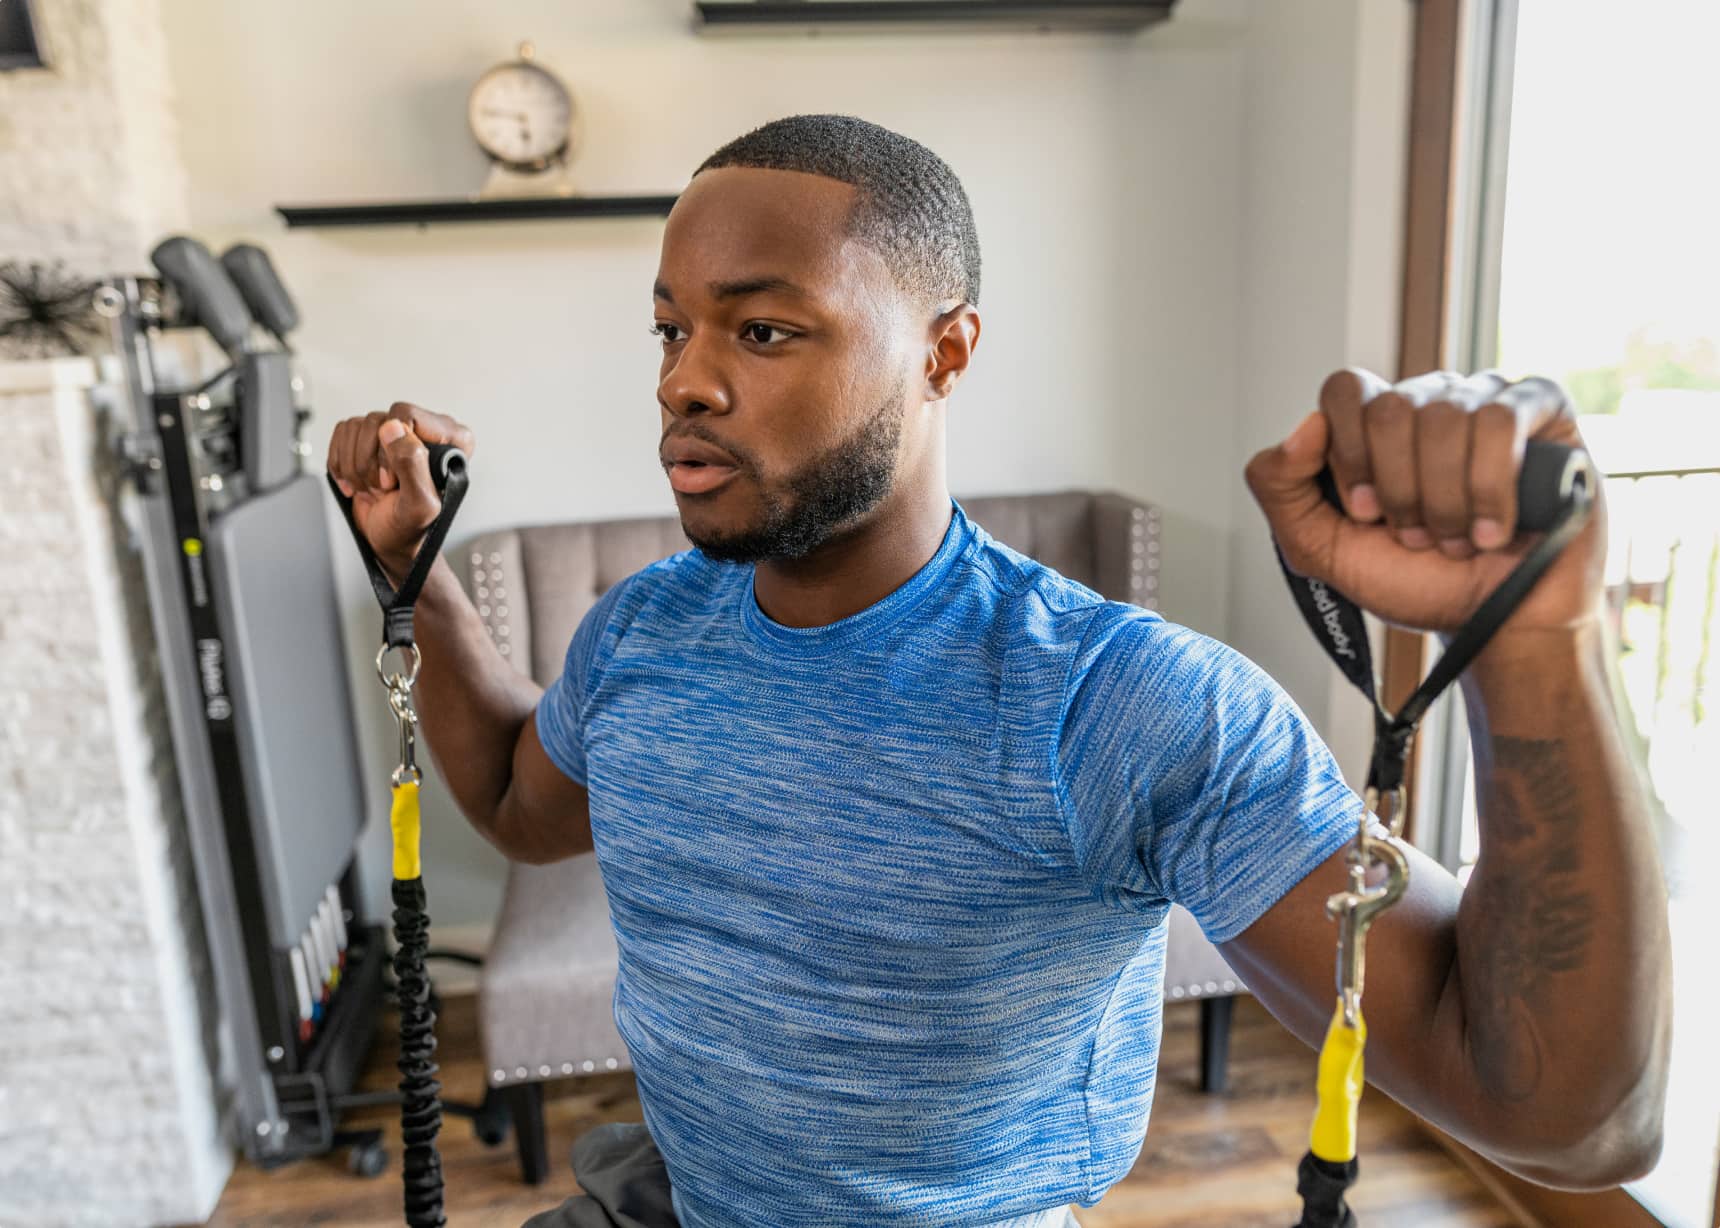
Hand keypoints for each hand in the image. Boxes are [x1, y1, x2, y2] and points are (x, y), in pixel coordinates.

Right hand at [326, 401, 475, 574]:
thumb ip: (412, 465)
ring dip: (355, 465)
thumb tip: (392, 427)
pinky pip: (343, 432)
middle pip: (378, 420)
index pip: (406, 416)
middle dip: (371, 461)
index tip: (393, 480)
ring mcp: (396, 433)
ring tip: (372, 488)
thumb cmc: (411, 529)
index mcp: (451, 439)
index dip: (390, 450)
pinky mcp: (370, 439)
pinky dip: (341, 463)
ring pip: (357, 425)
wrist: (391, 542)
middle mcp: (425, 430)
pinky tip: (355, 483)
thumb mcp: (418, 505)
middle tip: (383, 488)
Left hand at [1244, 368, 1605, 635]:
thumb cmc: (1417, 581)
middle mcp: (1431, 399)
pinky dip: (1490, 489)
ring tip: (1456, 540)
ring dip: (1444, 501)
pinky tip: (1494, 531)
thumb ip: (1281, 488)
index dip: (1349, 456)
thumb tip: (1305, 426)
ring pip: (1444, 417)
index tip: (1365, 514)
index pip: (1346, 391)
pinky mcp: (1544, 410)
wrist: (1494, 625)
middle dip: (1398, 490)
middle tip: (1415, 536)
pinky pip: (1501, 420)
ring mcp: (1488, 399)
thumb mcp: (1321, 549)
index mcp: (1377, 422)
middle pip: (1390, 408)